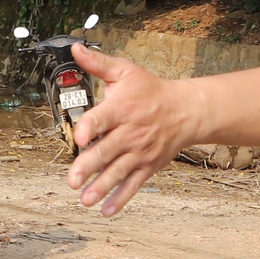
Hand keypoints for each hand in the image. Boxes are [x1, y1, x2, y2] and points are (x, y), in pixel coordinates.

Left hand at [66, 43, 199, 214]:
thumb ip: (98, 63)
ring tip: (85, 200)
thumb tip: (76, 48)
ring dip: (102, 187)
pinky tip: (107, 210)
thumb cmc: (152, 90)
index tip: (80, 138)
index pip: (103, 119)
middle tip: (72, 179)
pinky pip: (134, 184)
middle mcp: (130, 132)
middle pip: (107, 151)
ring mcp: (139, 152)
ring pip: (118, 171)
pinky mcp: (148, 165)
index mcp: (121, 109)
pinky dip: (121, 198)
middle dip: (89, 166)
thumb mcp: (126, 71)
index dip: (90, 128)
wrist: (187, 110)